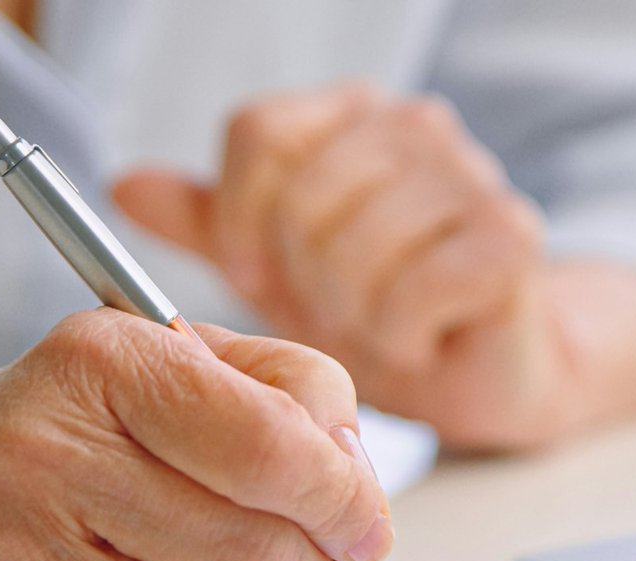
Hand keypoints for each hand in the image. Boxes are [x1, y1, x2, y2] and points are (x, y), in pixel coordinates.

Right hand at [0, 310, 388, 560]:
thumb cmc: (64, 422)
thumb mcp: (171, 357)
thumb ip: (289, 392)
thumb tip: (359, 484)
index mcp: (102, 362)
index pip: (268, 444)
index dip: (342, 495)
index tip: (366, 523)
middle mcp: (48, 455)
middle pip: (257, 549)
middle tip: (306, 550)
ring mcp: (20, 557)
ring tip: (207, 559)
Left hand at [113, 84, 574, 449]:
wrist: (481, 368)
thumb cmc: (380, 310)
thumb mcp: (279, 270)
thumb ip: (213, 224)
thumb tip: (126, 186)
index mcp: (351, 116)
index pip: (259, 131)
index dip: (239, 216)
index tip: (249, 274)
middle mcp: (416, 125)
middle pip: (304, 196)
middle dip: (302, 280)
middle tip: (334, 313)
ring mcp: (471, 174)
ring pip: (357, 248)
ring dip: (354, 316)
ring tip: (377, 328)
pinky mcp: (510, 236)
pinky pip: (415, 290)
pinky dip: (402, 335)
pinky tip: (418, 339)